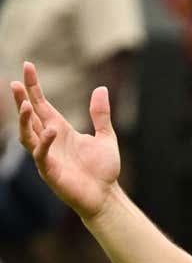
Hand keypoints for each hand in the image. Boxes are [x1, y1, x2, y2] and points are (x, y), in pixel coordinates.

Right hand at [12, 63, 119, 219]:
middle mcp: (50, 140)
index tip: (27, 67)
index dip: (33, 87)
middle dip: (21, 100)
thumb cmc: (103, 169)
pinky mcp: (50, 171)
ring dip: (24, 120)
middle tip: (13, 83)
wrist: (106, 196)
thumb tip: (101, 88)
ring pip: (27, 135)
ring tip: (26, 104)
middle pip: (29, 117)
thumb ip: (100, 114)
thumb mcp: (106, 136)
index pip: (42, 104)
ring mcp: (47, 156)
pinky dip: (43, 143)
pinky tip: (49, 131)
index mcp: (60, 130)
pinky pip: (41, 155)